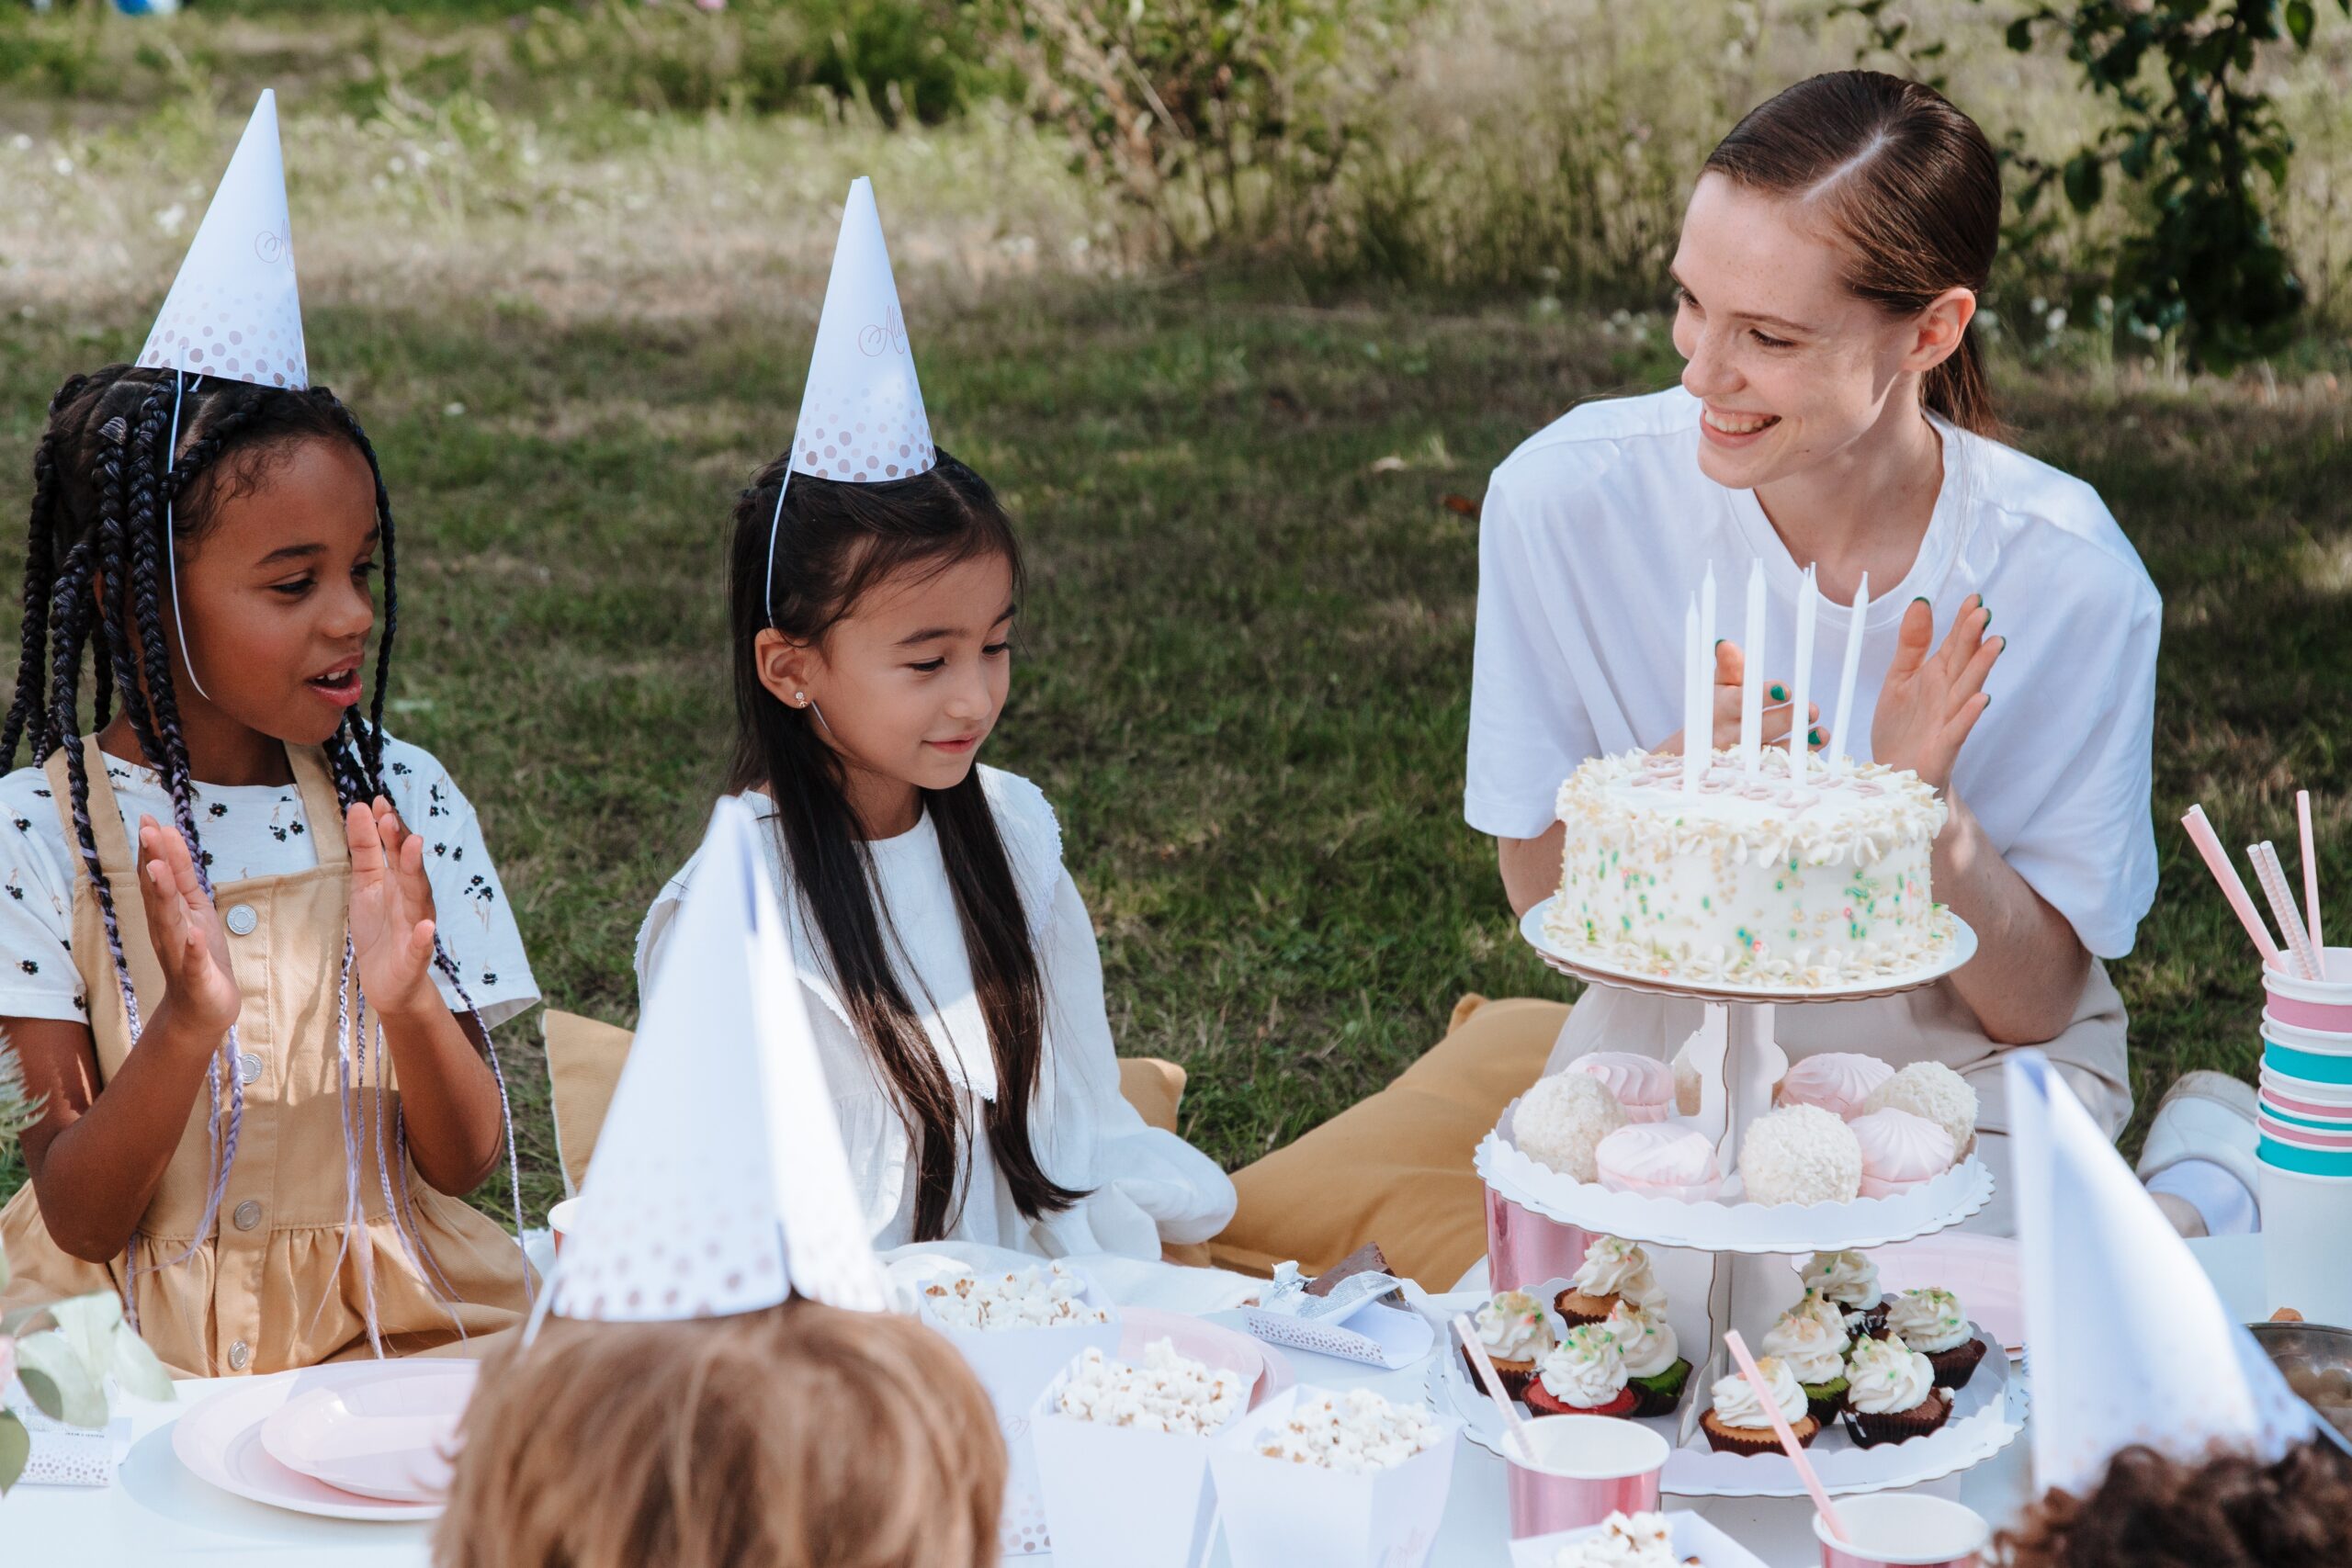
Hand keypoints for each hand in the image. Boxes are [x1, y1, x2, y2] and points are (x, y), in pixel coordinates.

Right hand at [135, 815, 240, 1041]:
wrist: (201, 1009)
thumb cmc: (197, 955)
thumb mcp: (193, 908)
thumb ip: (181, 875)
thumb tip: (169, 834)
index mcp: (169, 913)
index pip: (160, 877)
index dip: (156, 849)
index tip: (149, 820)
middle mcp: (168, 931)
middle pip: (159, 894)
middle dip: (154, 863)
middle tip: (148, 832)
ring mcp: (181, 955)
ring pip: (171, 923)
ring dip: (164, 897)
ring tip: (160, 870)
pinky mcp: (198, 978)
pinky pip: (194, 962)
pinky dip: (193, 948)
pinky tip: (193, 934)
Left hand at [348, 797, 441, 1018]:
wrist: (387, 982)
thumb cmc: (380, 930)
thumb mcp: (366, 885)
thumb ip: (366, 849)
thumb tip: (362, 807)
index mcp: (399, 882)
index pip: (397, 850)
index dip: (388, 827)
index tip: (378, 801)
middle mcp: (413, 900)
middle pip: (409, 869)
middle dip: (401, 843)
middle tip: (390, 818)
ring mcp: (417, 928)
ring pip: (419, 898)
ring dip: (416, 873)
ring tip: (413, 848)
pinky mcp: (415, 957)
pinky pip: (422, 946)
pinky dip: (425, 938)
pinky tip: (426, 928)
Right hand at [1660, 641, 1821, 754]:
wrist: (1695, 754)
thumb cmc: (1715, 709)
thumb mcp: (1717, 687)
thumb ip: (1728, 667)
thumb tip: (1726, 645)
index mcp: (1719, 710)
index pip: (1740, 702)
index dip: (1762, 697)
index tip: (1784, 690)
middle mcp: (1728, 736)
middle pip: (1758, 729)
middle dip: (1785, 720)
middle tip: (1812, 709)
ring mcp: (1742, 759)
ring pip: (1771, 754)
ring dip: (1799, 745)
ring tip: (1823, 733)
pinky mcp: (1755, 774)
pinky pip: (1779, 770)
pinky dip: (1800, 761)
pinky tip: (1817, 749)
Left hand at [1872, 595, 2000, 790]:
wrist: (1895, 773)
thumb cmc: (1902, 726)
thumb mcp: (1900, 678)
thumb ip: (1912, 643)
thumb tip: (1921, 602)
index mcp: (1937, 676)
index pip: (1954, 645)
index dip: (1963, 623)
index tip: (1974, 598)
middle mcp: (1947, 695)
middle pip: (1963, 663)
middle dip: (1973, 638)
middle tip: (1984, 612)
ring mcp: (1949, 721)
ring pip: (1967, 691)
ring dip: (1981, 669)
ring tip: (1995, 644)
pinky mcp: (1944, 748)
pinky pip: (1959, 730)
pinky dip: (1969, 715)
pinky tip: (1981, 699)